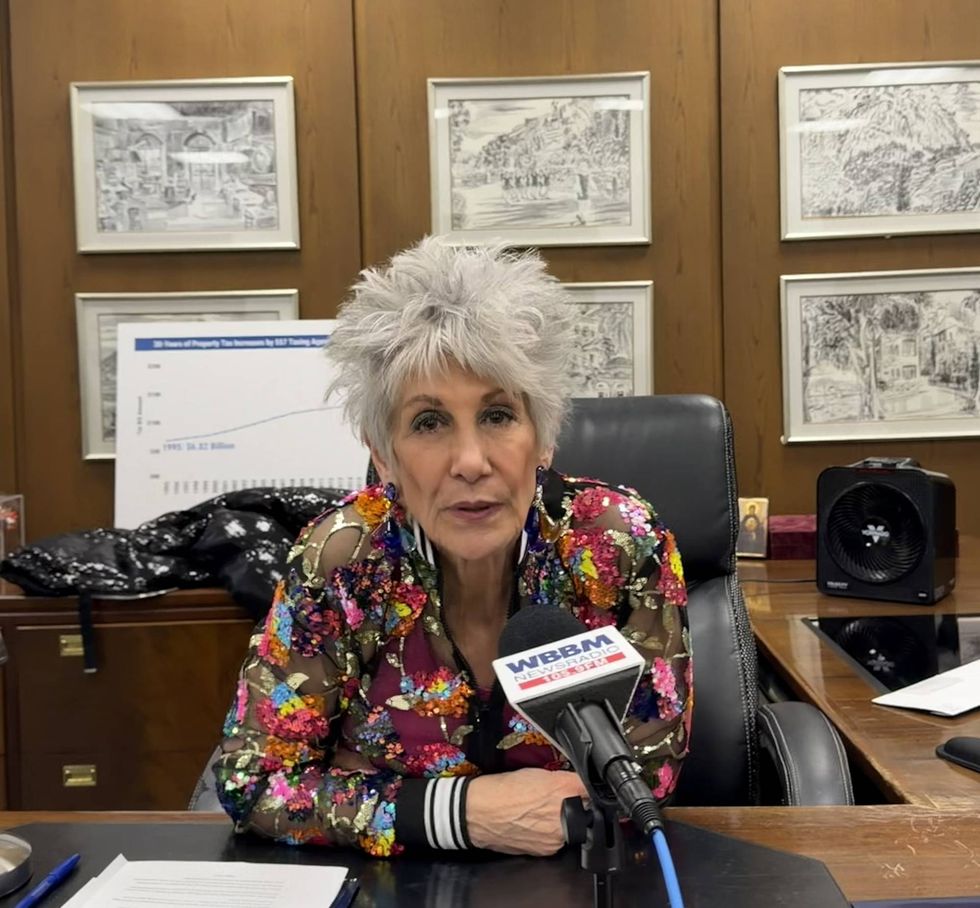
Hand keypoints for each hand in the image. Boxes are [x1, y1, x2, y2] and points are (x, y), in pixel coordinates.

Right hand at [465, 768, 587, 855]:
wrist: (477, 812)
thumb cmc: (501, 789)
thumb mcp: (535, 773)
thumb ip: (560, 779)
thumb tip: (574, 784)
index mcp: (562, 790)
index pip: (589, 788)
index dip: (585, 787)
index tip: (582, 787)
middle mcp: (564, 816)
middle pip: (585, 810)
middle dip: (575, 804)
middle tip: (558, 799)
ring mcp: (556, 837)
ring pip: (571, 826)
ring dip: (563, 820)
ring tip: (540, 811)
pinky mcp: (547, 851)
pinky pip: (556, 839)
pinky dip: (550, 832)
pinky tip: (534, 823)